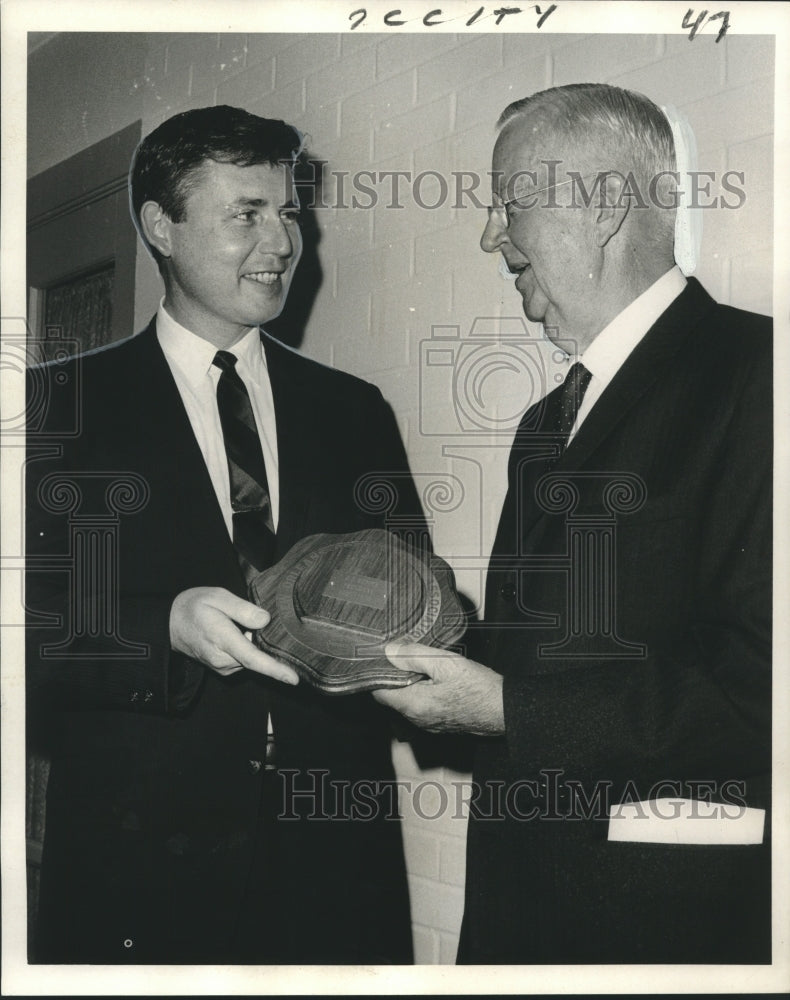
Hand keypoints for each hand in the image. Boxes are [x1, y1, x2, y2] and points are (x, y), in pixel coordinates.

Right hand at [169, 586, 298, 684]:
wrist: (170, 624)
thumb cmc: (194, 606)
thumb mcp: (218, 597)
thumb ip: (242, 609)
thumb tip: (265, 620)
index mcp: (222, 639)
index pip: (253, 658)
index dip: (275, 669)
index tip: (293, 679)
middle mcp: (223, 659)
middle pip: (257, 657)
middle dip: (265, 643)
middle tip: (251, 620)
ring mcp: (223, 667)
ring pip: (251, 658)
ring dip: (254, 644)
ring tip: (238, 624)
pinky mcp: (224, 669)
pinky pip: (245, 660)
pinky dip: (248, 648)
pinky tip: (237, 634)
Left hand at [371, 642, 504, 735]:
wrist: (505, 710)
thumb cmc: (479, 688)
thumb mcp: (445, 663)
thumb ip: (414, 656)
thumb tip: (389, 650)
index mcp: (414, 705)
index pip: (378, 692)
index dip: (376, 672)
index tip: (380, 656)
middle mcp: (416, 719)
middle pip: (391, 696)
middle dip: (393, 675)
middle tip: (402, 654)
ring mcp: (428, 724)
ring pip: (406, 700)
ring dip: (407, 683)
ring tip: (419, 663)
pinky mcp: (438, 723)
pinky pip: (420, 706)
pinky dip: (420, 691)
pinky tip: (433, 678)